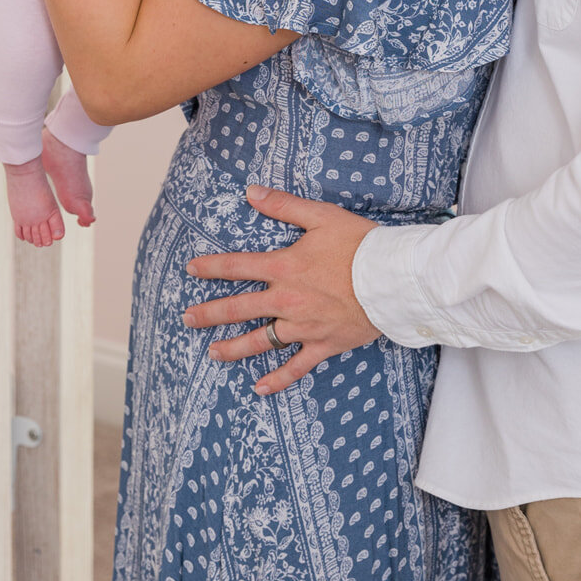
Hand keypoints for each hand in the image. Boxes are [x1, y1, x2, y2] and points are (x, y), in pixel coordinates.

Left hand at [183, 186, 378, 394]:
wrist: (392, 278)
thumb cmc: (360, 243)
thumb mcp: (321, 215)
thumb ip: (284, 206)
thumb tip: (251, 193)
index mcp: (284, 266)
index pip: (237, 266)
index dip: (211, 267)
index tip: (191, 270)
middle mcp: (287, 299)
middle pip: (239, 308)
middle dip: (210, 313)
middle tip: (187, 319)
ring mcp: (304, 325)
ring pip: (260, 341)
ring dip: (233, 348)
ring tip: (212, 353)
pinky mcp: (323, 344)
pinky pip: (296, 366)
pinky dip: (277, 379)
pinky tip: (259, 388)